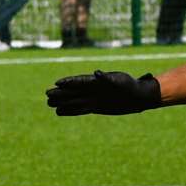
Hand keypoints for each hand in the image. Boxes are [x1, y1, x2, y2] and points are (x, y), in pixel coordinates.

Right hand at [46, 70, 162, 115]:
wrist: (138, 97)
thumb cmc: (131, 86)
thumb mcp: (120, 81)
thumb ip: (107, 78)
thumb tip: (96, 73)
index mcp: (97, 81)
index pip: (79, 81)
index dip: (69, 82)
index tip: (57, 83)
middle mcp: (93, 89)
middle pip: (73, 91)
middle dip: (61, 93)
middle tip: (47, 94)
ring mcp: (93, 98)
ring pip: (74, 101)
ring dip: (63, 102)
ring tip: (49, 104)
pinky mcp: (96, 107)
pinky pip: (80, 109)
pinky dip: (70, 111)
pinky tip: (60, 112)